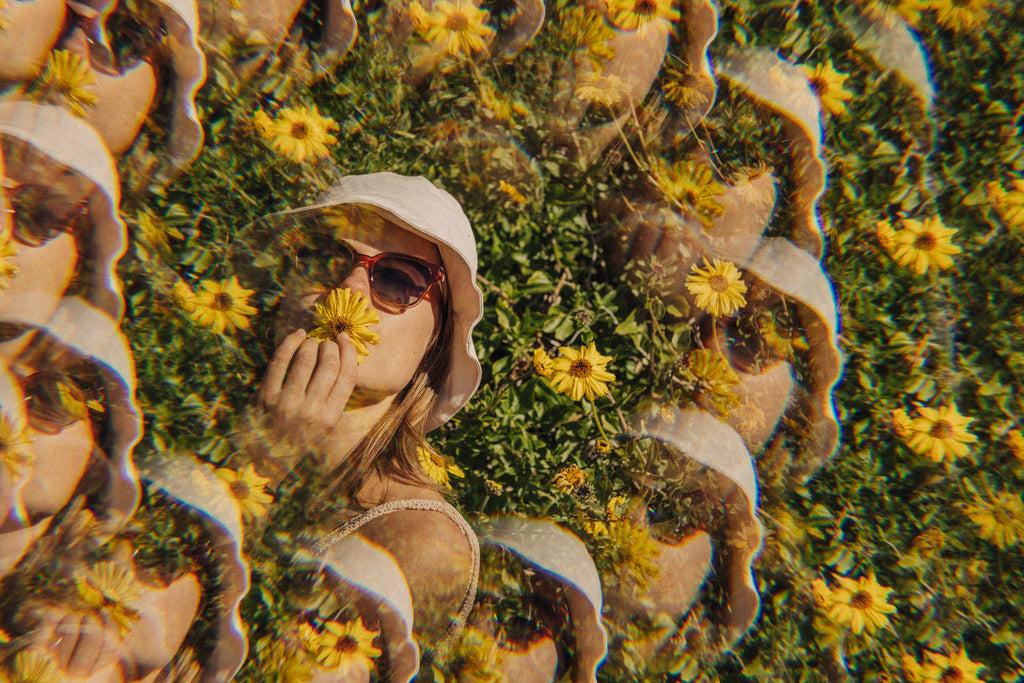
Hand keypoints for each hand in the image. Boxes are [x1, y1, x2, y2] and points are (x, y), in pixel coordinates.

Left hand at [257, 329, 357, 453]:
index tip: (344, 339)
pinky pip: (280, 361)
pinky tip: (296, 336)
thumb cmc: (298, 437)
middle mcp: (312, 410)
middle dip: (329, 345)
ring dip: (310, 343)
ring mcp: (288, 403)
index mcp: (331, 417)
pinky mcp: (266, 396)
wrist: (263, 457)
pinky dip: (289, 343)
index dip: (349, 352)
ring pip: (306, 358)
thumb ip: (334, 399)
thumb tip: (343, 360)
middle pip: (329, 364)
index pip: (348, 376)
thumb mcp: (324, 426)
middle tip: (325, 342)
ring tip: (310, 341)